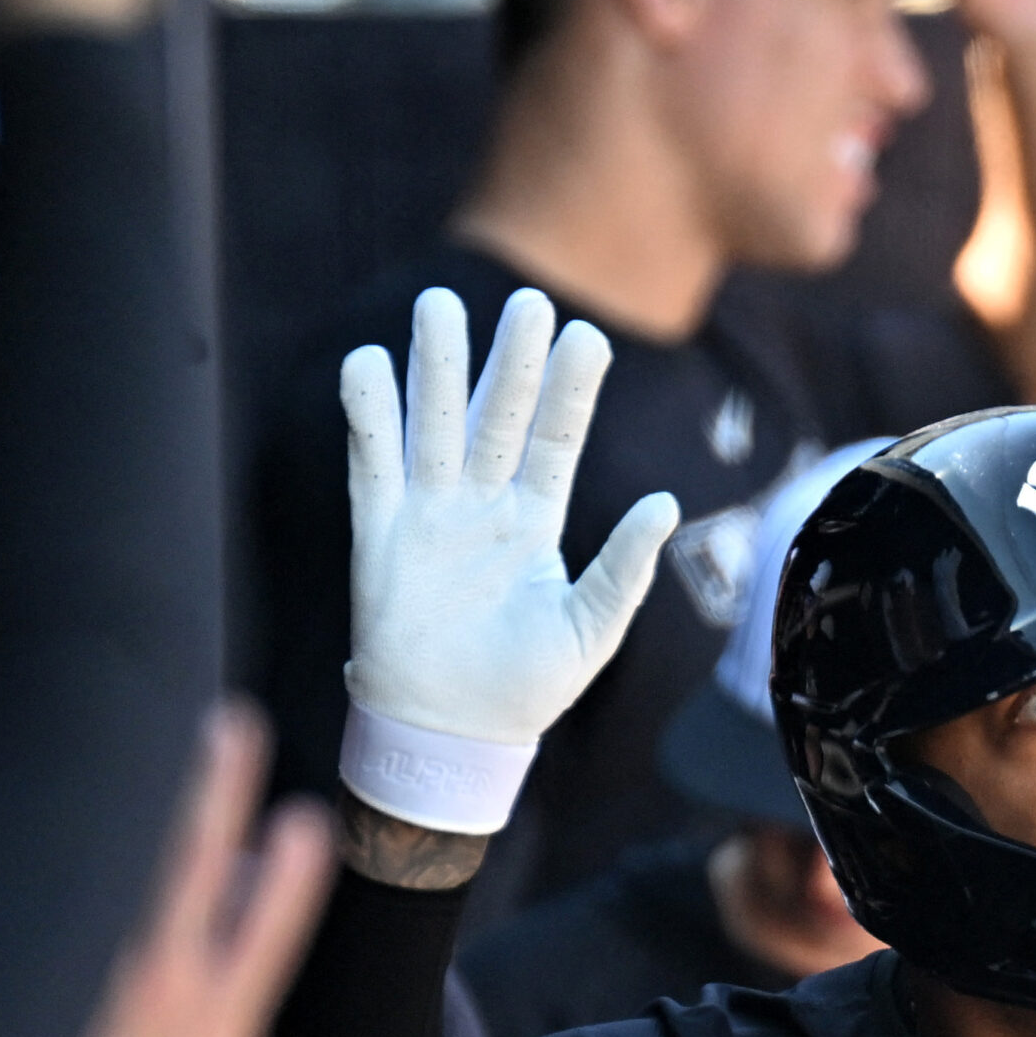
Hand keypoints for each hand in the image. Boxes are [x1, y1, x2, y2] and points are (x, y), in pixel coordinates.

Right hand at [0, 704, 332, 1036]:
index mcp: (14, 978)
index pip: (22, 856)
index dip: (34, 791)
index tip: (34, 719)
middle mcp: (80, 969)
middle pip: (102, 837)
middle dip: (123, 760)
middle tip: (140, 681)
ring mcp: (154, 993)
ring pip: (184, 865)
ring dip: (210, 794)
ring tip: (228, 725)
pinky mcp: (213, 1030)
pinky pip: (258, 932)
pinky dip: (284, 879)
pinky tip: (308, 833)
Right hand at [339, 287, 677, 830]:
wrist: (451, 736)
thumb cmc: (525, 689)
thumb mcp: (590, 630)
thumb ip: (623, 568)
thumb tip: (667, 504)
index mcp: (535, 521)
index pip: (555, 439)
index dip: (570, 390)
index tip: (586, 335)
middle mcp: (482, 504)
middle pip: (496, 415)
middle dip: (509, 359)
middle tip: (525, 300)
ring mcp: (429, 513)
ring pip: (433, 423)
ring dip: (436, 367)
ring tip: (440, 305)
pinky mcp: (380, 533)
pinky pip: (372, 463)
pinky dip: (368, 414)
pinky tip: (369, 365)